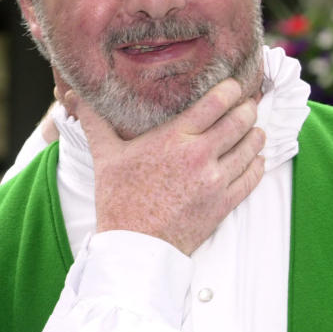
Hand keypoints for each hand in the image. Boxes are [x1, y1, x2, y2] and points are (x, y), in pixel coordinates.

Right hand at [70, 78, 265, 254]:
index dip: (230, 89)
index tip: (232, 84)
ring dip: (256, 134)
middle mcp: (200, 156)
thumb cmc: (119, 200)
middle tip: (249, 100)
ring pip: (251, 148)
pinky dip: (258, 164)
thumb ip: (95, 121)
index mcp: (174, 138)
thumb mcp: (105, 156)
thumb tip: (74, 96)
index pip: (215, 103)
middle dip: (248, 107)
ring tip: (253, 126)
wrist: (134, 247)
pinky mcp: (224, 204)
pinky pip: (253, 178)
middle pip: (240, 121)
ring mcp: (215, 181)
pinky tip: (255, 158)